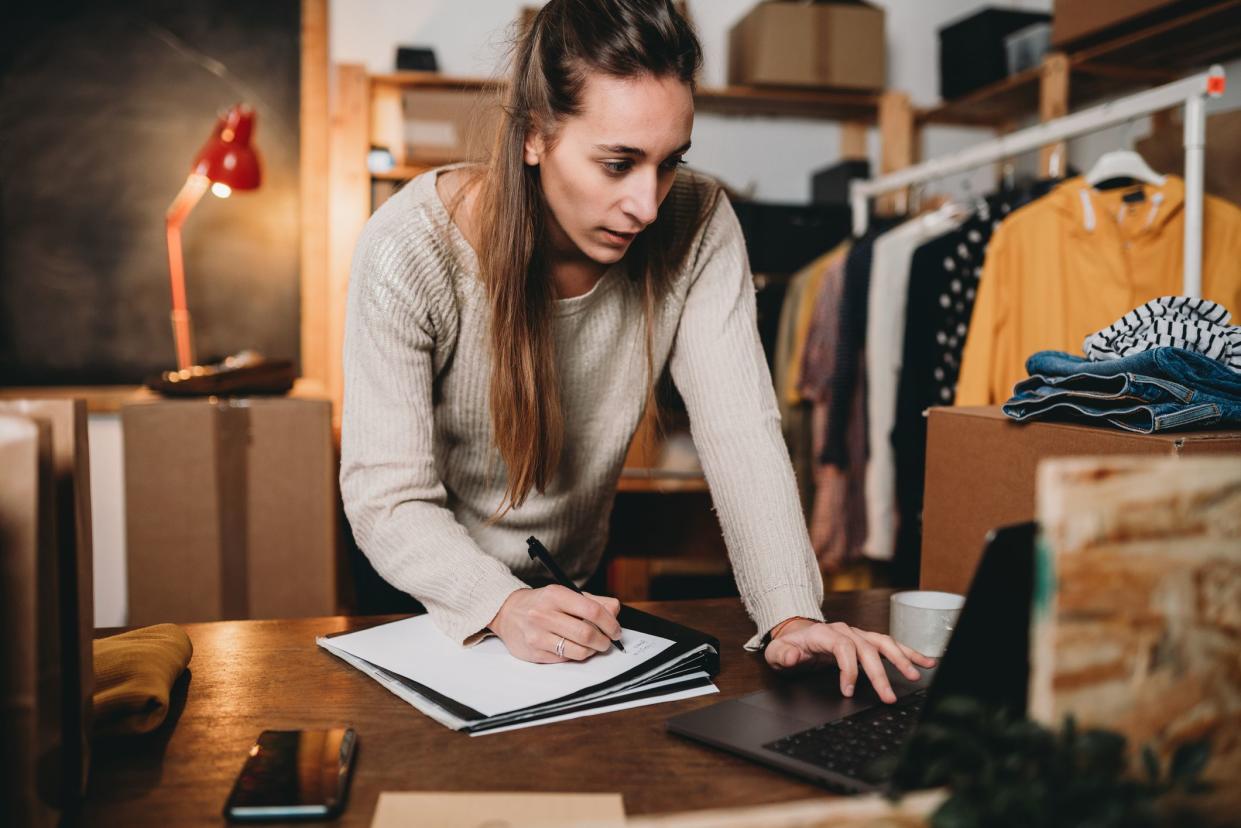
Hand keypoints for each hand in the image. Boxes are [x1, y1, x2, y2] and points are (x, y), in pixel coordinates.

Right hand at [488, 585, 622, 663]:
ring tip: (593, 646)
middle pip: (586, 633)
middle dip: (604, 641)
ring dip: (592, 651)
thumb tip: (615, 610)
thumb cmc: (542, 603)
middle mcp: (544, 614)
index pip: (592, 610)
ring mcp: (538, 635)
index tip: (616, 630)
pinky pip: (565, 660)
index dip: (610, 623)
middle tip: (607, 641)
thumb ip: (593, 601)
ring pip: (578, 651)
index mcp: (556, 595)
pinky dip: (575, 655)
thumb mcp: (565, 594)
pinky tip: (574, 648)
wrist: (507, 613)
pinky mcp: (534, 653)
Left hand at [764, 619, 936, 703]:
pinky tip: (926, 662)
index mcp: (824, 634)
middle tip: (888, 696)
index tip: (848, 690)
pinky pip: (891, 645)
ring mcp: (859, 635)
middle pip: (867, 649)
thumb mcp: (777, 652)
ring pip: (884, 644)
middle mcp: (845, 631)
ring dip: (901, 660)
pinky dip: (909, 652)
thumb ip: (783, 654)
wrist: (796, 635)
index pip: (842, 648)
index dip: (848, 669)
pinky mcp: (867, 641)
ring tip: (916, 676)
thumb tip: (794, 655)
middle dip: (879, 673)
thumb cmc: (789, 646)